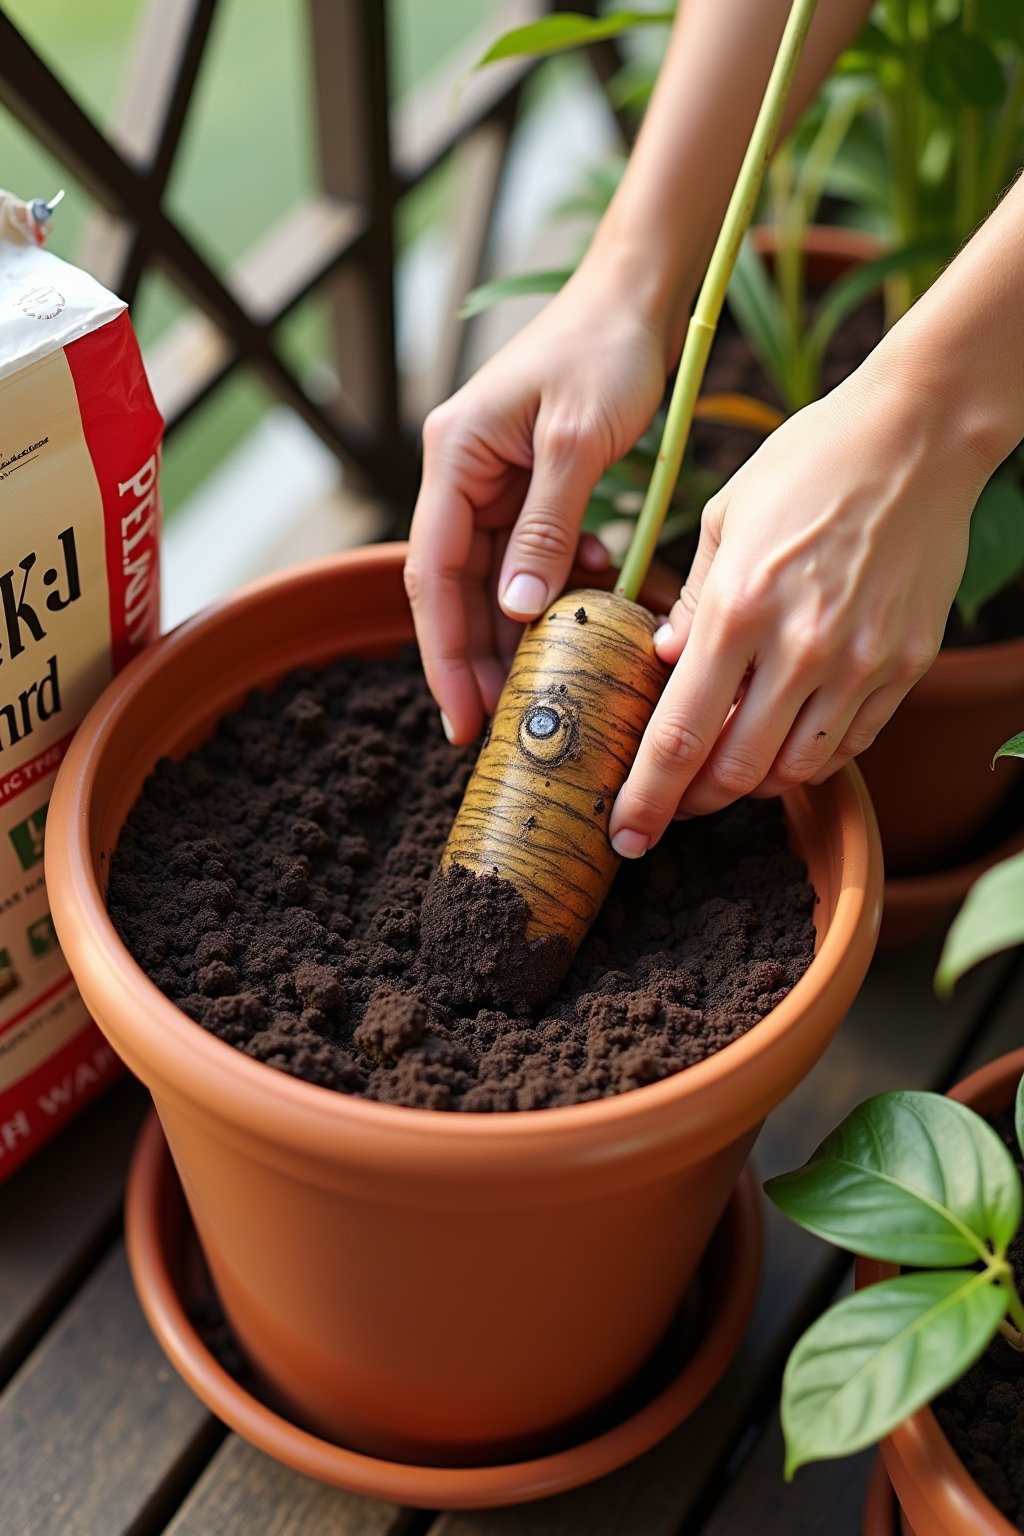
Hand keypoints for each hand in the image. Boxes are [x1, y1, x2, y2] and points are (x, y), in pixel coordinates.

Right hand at [404, 258, 673, 743]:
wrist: (636, 296)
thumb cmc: (603, 349)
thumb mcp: (577, 440)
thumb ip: (546, 525)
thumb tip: (516, 610)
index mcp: (453, 459)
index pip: (432, 574)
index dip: (444, 653)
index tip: (462, 717)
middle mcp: (461, 476)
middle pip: (456, 587)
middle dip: (477, 658)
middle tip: (504, 725)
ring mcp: (493, 482)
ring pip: (494, 579)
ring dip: (518, 631)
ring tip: (547, 684)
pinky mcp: (529, 486)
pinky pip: (531, 555)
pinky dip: (557, 586)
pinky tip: (593, 600)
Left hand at [608, 351, 990, 856]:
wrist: (920, 434)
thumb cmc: (811, 460)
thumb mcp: (723, 516)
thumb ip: (693, 600)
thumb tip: (668, 662)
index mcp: (739, 608)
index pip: (679, 735)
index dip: (647, 798)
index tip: (626, 834)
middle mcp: (801, 648)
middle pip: (737, 772)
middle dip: (693, 802)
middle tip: (670, 804)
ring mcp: (861, 662)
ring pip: (796, 769)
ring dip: (752, 784)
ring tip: (725, 769)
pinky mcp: (905, 664)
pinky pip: (851, 743)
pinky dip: (810, 758)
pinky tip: (786, 740)